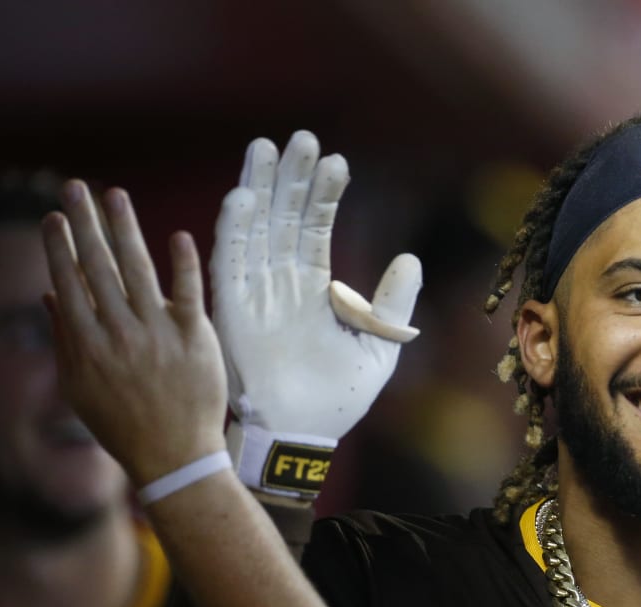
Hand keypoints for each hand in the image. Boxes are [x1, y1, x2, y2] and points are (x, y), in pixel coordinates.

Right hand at [41, 181, 227, 486]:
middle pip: (98, 267)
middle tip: (74, 187)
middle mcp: (119, 334)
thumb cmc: (122, 423)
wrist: (173, 455)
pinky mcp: (195, 339)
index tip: (53, 217)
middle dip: (84, 223)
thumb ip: (64, 338)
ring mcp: (158, 334)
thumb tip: (50, 295)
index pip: (68, 284)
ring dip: (124, 228)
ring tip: (114, 195)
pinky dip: (183, 264)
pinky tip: (177, 235)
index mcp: (87, 345)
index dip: (59, 248)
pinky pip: (189, 293)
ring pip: (138, 270)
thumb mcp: (79, 386)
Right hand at [211, 130, 421, 440]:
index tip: (338, 161)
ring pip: (254, 228)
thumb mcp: (379, 346)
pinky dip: (233, 229)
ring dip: (259, 188)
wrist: (303, 435)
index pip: (316, 227)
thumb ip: (392, 304)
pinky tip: (242, 196)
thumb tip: (410, 257)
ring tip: (266, 147)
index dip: (325, 194)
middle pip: (283, 216)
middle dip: (291, 177)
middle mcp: (280, 282)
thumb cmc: (337, 398)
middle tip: (301, 137)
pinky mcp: (231, 309)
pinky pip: (229, 262)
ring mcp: (253, 292)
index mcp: (313, 288)